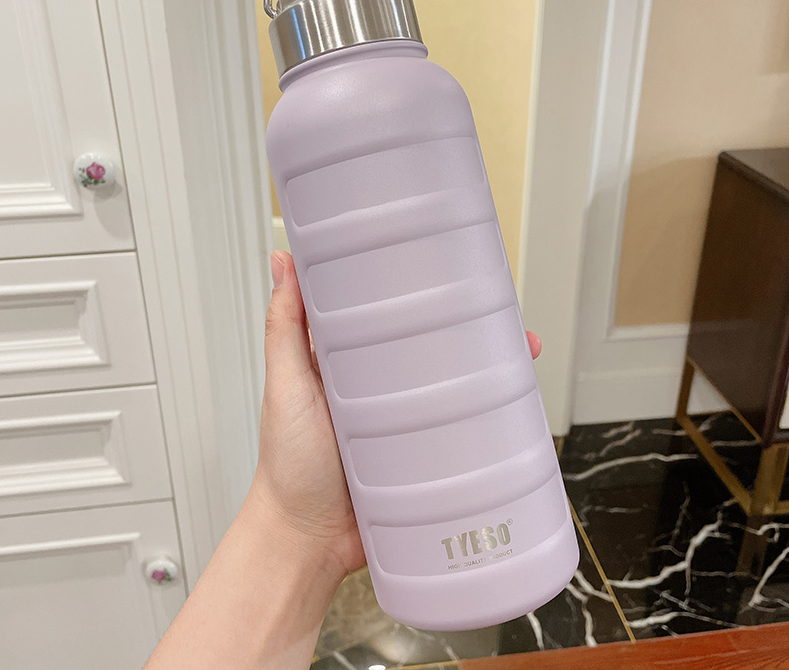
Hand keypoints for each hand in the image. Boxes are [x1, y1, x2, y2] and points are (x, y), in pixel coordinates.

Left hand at [250, 250, 542, 575]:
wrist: (306, 543)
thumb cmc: (288, 465)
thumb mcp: (285, 386)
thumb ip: (285, 328)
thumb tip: (284, 262)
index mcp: (352, 364)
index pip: (392, 318)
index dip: (420, 294)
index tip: (447, 270)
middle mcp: (383, 390)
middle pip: (434, 351)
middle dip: (471, 332)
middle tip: (503, 317)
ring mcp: (407, 425)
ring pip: (456, 390)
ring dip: (489, 374)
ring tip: (521, 356)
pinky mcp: (424, 459)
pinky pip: (461, 436)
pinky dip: (487, 424)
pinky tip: (513, 413)